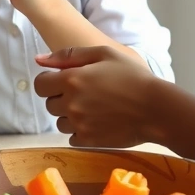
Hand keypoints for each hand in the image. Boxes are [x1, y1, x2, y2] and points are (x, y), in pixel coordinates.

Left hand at [35, 44, 159, 146]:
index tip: (65, 81)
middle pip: (49, 104)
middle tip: (86, 93)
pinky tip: (99, 121)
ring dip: (70, 115)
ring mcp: (79, 124)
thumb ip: (67, 55)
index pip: (40, 84)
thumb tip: (38, 59)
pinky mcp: (88, 140)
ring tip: (94, 107)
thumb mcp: (103, 53)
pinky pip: (72, 137)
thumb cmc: (132, 76)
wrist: (156, 109)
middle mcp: (71, 103)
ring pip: (59, 122)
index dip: (50, 81)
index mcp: (71, 79)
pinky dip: (81, 130)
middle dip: (62, 98)